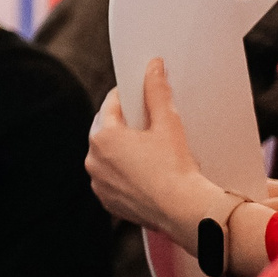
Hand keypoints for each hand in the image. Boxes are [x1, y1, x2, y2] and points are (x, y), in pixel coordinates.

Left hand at [87, 60, 222, 241]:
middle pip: (105, 130)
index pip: (111, 105)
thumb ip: (157, 92)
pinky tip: (141, 172)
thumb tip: (153, 65)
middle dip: (122, 123)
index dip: (127, 96)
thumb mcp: (168, 124)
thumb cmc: (176, 167)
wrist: (185, 211)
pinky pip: (110, 179)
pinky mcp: (107, 200)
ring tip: (145, 147)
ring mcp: (97, 181)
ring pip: (106, 156)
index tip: (139, 93)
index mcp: (103, 136)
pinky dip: (122, 173)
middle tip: (145, 121)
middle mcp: (92, 159)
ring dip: (120, 149)